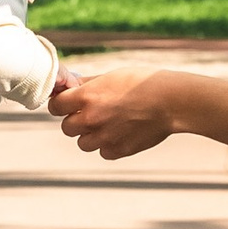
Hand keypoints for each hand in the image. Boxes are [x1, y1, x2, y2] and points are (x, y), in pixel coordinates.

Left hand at [50, 66, 182, 159]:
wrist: (172, 101)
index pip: (55, 106)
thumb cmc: (144, 83)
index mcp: (86, 97)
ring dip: (90, 136)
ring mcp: (104, 137)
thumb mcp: (112, 76)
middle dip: (75, 121)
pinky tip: (121, 133)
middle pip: (67, 128)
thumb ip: (88, 84)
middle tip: (91, 114)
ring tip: (108, 124)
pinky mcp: (118, 150)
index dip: (61, 105)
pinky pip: (103, 152)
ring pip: (83, 144)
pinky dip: (108, 145)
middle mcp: (91, 119)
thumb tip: (71, 86)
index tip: (68, 104)